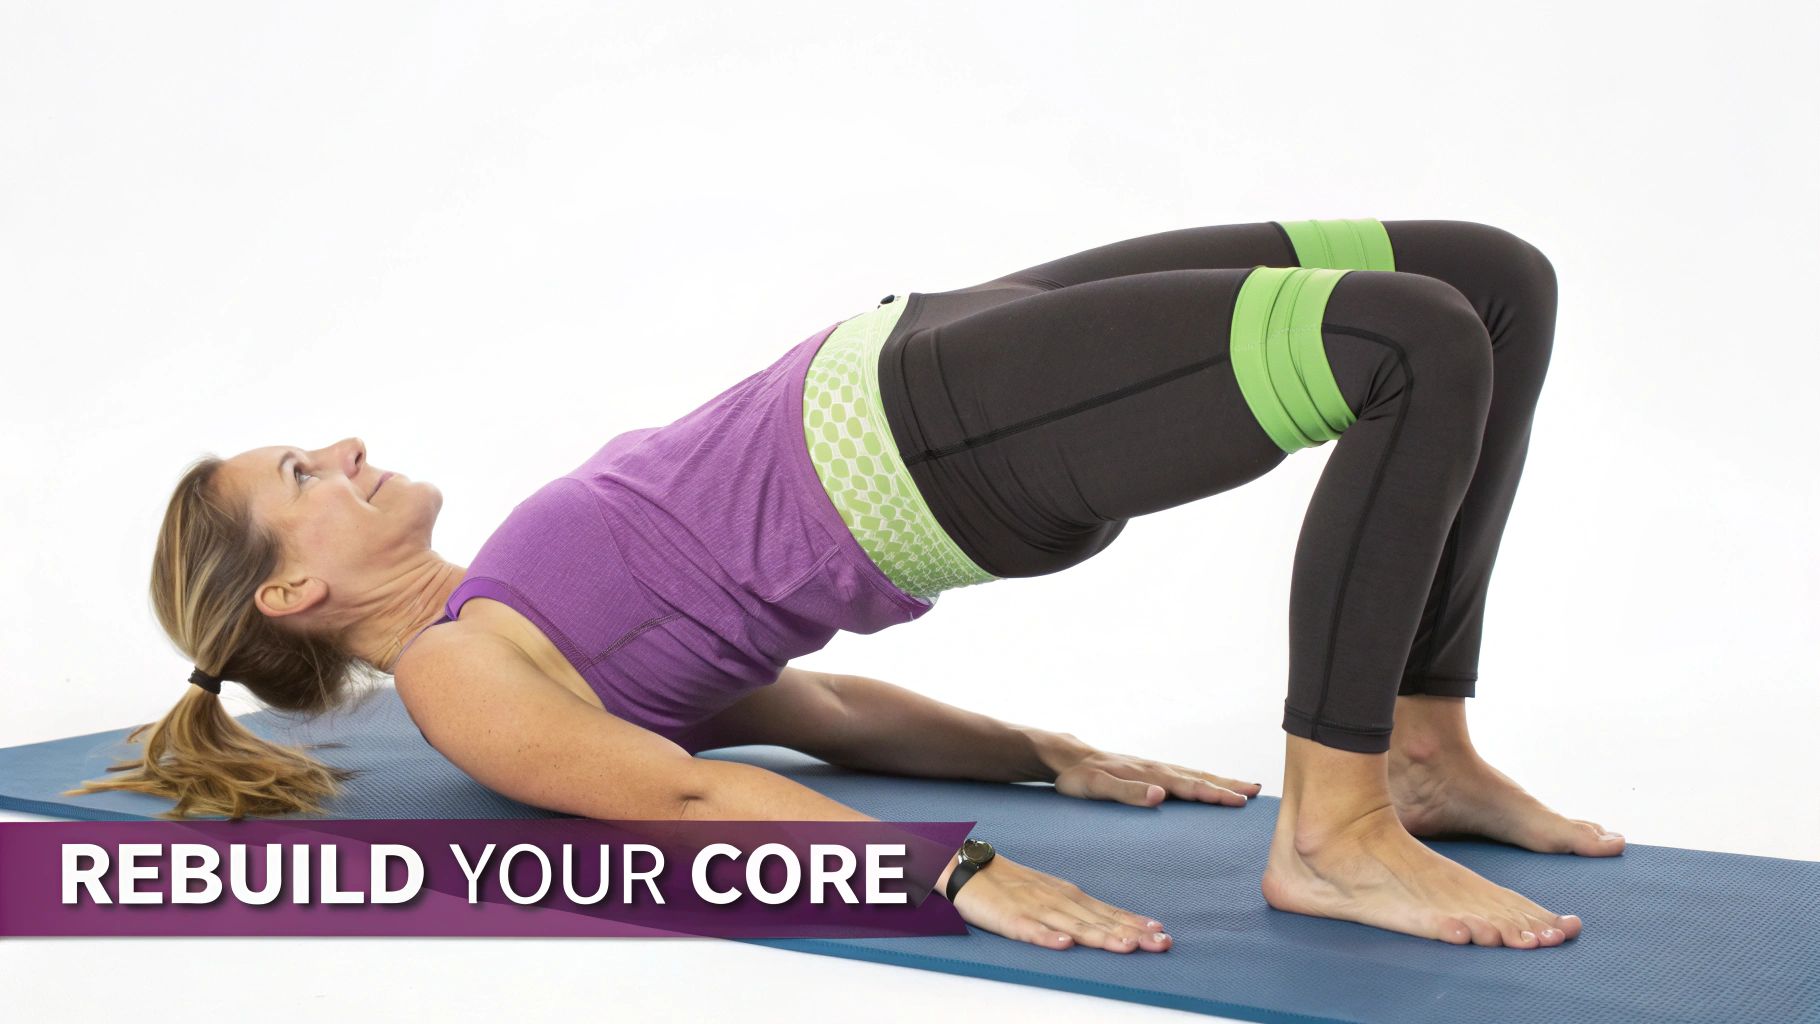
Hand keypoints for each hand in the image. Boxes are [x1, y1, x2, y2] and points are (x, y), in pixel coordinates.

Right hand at [948, 852, 1172, 953]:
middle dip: (1131, 933)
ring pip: (1073, 926)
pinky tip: (1064, 944)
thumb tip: (1116, 926)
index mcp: (1069, 896)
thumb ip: (1080, 910)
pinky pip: (1031, 930)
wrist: (969, 867)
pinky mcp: (1010, 919)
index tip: (1162, 934)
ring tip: (1125, 946)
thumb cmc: (1012, 885)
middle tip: (1160, 944)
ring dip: (1100, 936)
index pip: (1109, 912)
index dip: (1136, 924)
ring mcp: (1035, 909)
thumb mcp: (1051, 893)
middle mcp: (1058, 901)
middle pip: (1099, 921)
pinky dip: (1048, 937)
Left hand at [1051, 747, 1261, 807]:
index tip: (1241, 801)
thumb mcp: (1097, 788)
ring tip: (1245, 787)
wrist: (1066, 758)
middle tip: (1258, 791)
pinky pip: (1184, 776)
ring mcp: (1155, 769)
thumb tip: (1160, 796)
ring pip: (1195, 775)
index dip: (1216, 794)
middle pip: (1200, 778)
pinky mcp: (1149, 772)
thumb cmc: (1079, 778)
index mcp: (1150, 775)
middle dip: (1229, 785)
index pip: (1190, 787)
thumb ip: (1128, 793)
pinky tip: (1210, 785)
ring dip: (1221, 781)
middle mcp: (1157, 769)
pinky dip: (1204, 780)